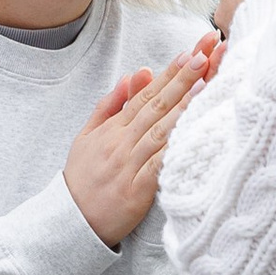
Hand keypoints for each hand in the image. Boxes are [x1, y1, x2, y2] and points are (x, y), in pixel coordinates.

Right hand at [62, 36, 219, 246]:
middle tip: (204, 54)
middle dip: (183, 78)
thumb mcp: (86, 136)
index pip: (146, 94)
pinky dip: (175, 146)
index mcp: (113, 128)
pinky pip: (159, 164)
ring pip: (160, 129)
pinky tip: (193, 133)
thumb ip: (109, 106)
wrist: (69, 221)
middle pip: (157, 105)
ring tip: (206, 84)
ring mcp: (129, 164)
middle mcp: (121, 142)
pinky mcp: (136, 190)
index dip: (169, 73)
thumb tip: (131, 76)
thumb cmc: (82, 179)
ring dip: (184, 106)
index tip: (189, 52)